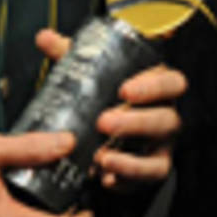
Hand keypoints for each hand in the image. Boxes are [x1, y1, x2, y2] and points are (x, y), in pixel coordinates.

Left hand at [35, 27, 187, 190]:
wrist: (108, 136)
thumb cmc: (104, 97)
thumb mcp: (90, 74)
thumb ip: (71, 55)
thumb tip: (44, 37)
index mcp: (156, 87)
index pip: (171, 82)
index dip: (153, 86)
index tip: (124, 89)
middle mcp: (166, 115)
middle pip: (166, 118)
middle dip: (136, 122)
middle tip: (104, 123)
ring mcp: (162, 146)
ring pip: (159, 153)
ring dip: (131, 158)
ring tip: (101, 157)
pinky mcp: (154, 170)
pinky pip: (148, 178)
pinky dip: (127, 179)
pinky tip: (105, 178)